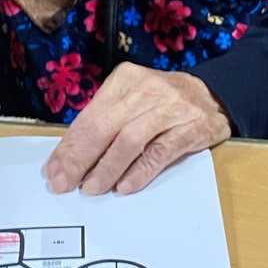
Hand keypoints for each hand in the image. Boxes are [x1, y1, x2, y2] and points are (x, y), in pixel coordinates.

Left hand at [43, 64, 230, 196]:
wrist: (213, 96)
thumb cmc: (163, 101)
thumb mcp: (132, 99)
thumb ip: (105, 120)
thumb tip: (70, 155)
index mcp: (125, 80)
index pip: (89, 116)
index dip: (69, 145)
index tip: (54, 168)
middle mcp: (145, 90)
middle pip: (104, 128)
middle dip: (80, 159)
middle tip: (64, 182)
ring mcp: (169, 109)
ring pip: (129, 141)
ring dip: (107, 168)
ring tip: (91, 187)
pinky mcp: (189, 128)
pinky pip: (159, 152)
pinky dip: (139, 171)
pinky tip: (124, 186)